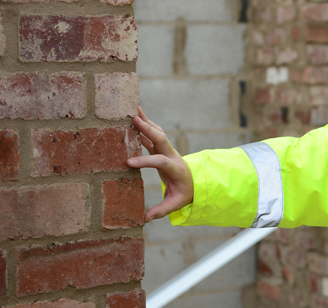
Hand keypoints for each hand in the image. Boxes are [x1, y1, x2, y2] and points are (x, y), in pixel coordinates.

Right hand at [127, 106, 193, 221]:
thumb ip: (163, 210)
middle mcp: (171, 155)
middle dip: (148, 129)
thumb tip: (146, 219)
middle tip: (134, 120)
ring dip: (146, 122)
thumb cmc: (185, 192)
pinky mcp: (161, 148)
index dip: (145, 161)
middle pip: (161, 139)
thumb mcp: (177, 203)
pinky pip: (152, 134)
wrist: (196, 181)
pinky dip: (144, 125)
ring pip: (157, 133)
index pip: (160, 161)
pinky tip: (135, 116)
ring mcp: (167, 150)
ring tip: (133, 111)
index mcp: (175, 168)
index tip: (129, 162)